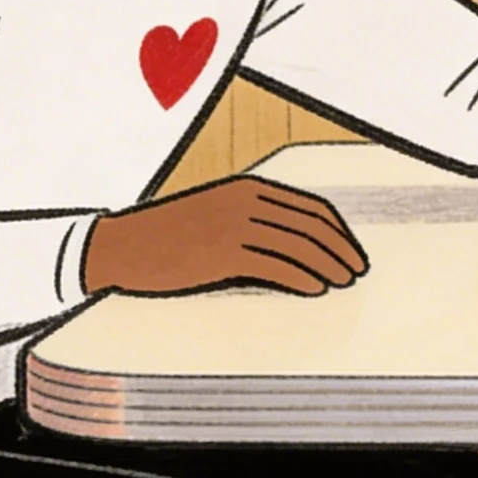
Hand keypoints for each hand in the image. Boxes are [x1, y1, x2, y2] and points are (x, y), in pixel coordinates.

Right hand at [82, 176, 368, 296]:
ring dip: (329, 266)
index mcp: (248, 187)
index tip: (353, 251)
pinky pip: (278, 266)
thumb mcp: (215, 214)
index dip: (339, 231)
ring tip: (343, 283)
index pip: (312, 207)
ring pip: (300, 247)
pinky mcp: (224, 253)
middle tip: (357, 271)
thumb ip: (254, 222)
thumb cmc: (168, 235)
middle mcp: (247, 201)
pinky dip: (304, 278)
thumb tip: (297, 248)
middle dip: (342, 250)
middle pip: (313, 226)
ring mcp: (236, 226)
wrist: (121, 246)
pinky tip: (317, 289)